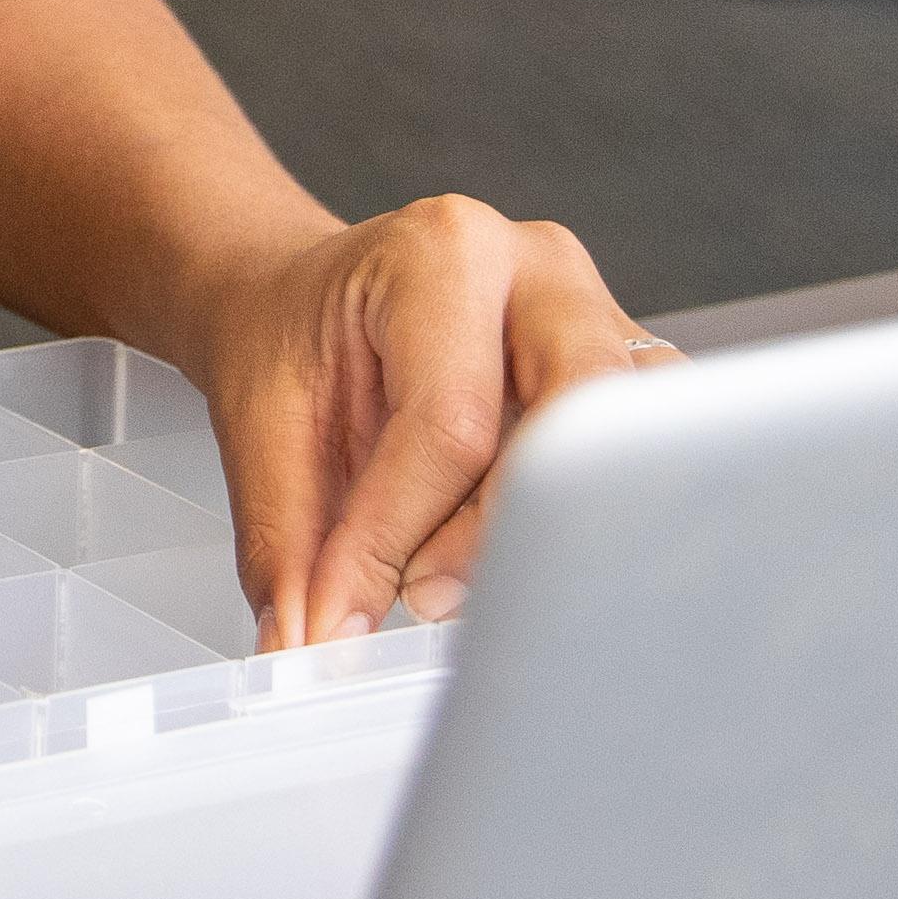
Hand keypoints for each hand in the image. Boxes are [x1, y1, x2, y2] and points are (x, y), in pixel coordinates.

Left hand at [170, 196, 668, 651]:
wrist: (301, 304)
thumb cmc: (290, 341)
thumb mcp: (258, 430)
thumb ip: (287, 546)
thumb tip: (304, 646)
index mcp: (442, 252)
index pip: (451, 421)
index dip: (396, 537)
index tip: (344, 614)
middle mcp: (538, 268)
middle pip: (570, 420)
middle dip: (492, 535)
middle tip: (417, 597)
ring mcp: (595, 314)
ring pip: (622, 443)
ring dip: (545, 530)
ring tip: (448, 573)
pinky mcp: (625, 369)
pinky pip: (639, 455)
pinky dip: (577, 518)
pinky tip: (508, 553)